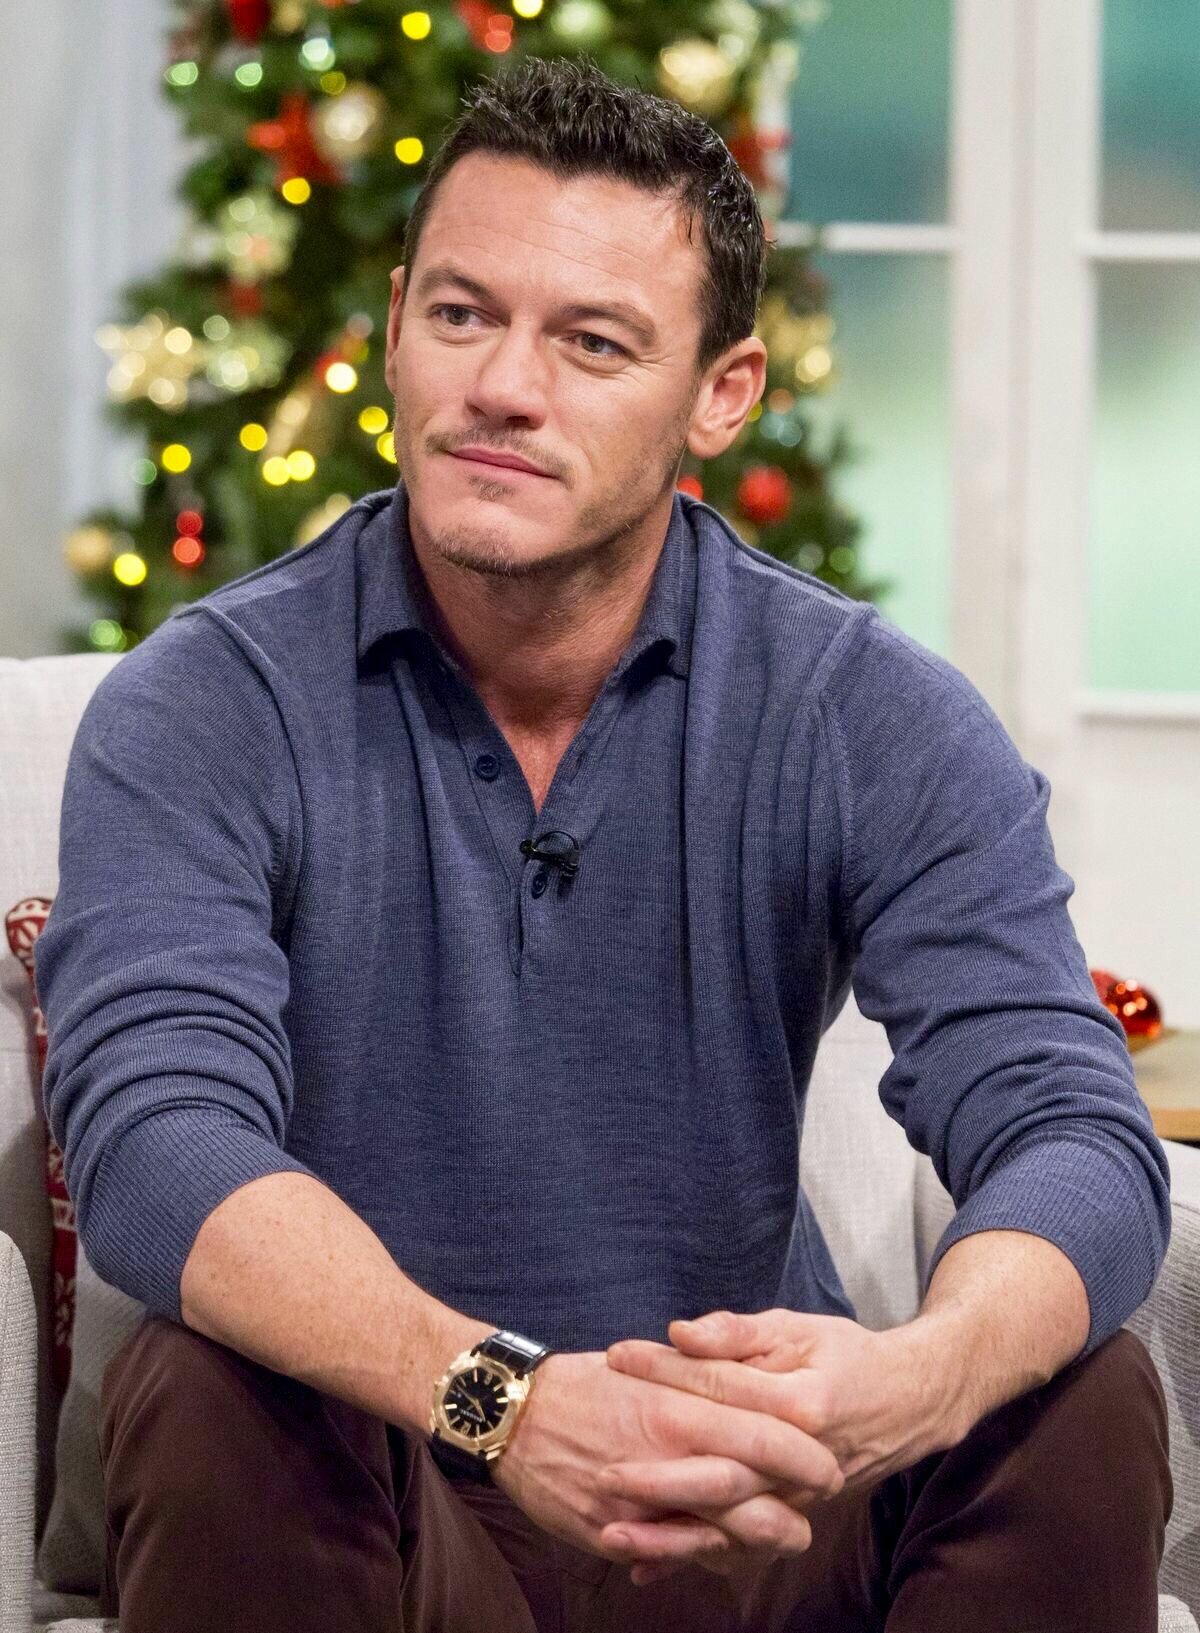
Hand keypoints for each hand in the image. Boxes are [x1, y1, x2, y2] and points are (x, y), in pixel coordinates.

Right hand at [491, 1347, 842, 1585]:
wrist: (507, 1414)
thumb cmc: (581, 1381)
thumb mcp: (644, 1366)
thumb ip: (694, 1381)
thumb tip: (740, 1390)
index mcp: (677, 1411)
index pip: (763, 1440)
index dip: (804, 1458)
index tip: (828, 1463)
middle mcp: (664, 1463)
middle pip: (751, 1503)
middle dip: (791, 1514)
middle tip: (815, 1513)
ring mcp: (638, 1508)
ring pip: (716, 1540)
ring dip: (754, 1544)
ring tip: (782, 1537)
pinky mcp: (611, 1536)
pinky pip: (667, 1555)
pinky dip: (698, 1556)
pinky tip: (720, 1554)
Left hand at [600, 1309, 963, 1584]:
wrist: (909, 1403)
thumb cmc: (845, 1356)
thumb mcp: (796, 1328)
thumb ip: (736, 1332)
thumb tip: (680, 1333)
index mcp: (800, 1403)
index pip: (719, 1385)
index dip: (665, 1369)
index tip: (616, 1356)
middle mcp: (800, 1462)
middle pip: (720, 1474)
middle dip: (657, 1477)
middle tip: (600, 1470)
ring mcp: (797, 1498)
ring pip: (727, 1525)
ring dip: (669, 1535)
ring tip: (611, 1532)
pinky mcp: (791, 1518)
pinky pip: (736, 1546)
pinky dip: (690, 1560)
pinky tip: (643, 1568)